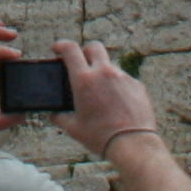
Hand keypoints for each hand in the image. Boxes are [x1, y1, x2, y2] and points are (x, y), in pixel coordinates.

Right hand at [53, 41, 164, 163]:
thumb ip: (60, 118)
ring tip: (100, 92)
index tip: (57, 49)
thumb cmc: (101, 137)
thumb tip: (53, 115)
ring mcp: (123, 77)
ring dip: (102, 72)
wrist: (133, 144)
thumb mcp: (74, 129)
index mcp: (84, 80)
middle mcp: (104, 73)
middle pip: (94, 47)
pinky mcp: (137, 85)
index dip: (61, 45)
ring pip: (110, 65)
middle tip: (81, 65)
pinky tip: (116, 102)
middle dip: (85, 52)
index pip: (70, 49)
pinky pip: (124, 79)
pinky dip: (117, 85)